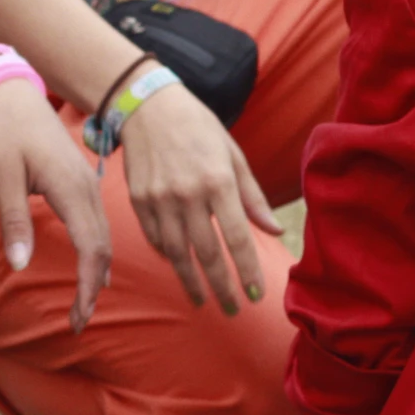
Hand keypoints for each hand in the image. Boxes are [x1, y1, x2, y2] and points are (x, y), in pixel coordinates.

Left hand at [0, 79, 112, 330]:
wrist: (6, 93)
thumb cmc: (1, 131)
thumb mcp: (2, 175)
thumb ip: (14, 220)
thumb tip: (20, 265)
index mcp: (71, 187)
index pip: (91, 248)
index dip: (88, 287)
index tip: (77, 318)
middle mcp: (86, 186)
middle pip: (102, 247)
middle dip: (94, 287)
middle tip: (78, 322)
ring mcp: (86, 182)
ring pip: (101, 235)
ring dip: (95, 271)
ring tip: (82, 304)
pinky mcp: (78, 180)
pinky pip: (94, 223)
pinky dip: (94, 251)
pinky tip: (87, 267)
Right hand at [118, 79, 281, 312]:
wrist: (148, 106)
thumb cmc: (199, 128)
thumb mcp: (232, 155)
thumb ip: (252, 196)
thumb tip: (275, 230)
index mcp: (218, 181)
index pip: (236, 238)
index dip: (247, 270)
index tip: (257, 294)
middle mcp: (188, 195)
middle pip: (208, 254)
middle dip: (222, 287)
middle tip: (234, 309)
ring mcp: (159, 200)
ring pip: (178, 254)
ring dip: (193, 282)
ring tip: (204, 301)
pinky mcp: (139, 201)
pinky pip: (156, 240)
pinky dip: (169, 258)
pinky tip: (180, 269)